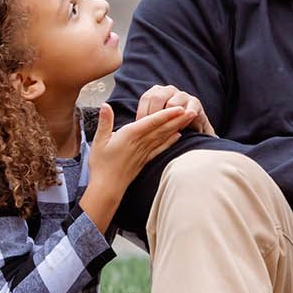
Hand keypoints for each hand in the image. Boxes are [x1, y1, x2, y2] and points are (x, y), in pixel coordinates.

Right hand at [82, 102, 191, 229]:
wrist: (106, 187)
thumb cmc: (100, 164)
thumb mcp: (99, 141)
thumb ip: (105, 122)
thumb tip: (105, 105)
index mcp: (129, 135)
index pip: (151, 122)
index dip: (166, 114)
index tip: (179, 107)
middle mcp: (140, 143)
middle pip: (162, 128)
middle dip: (178, 119)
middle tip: (193, 111)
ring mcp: (144, 152)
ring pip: (163, 137)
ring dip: (177, 127)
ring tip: (189, 119)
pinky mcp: (145, 160)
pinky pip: (160, 148)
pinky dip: (170, 142)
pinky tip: (179, 136)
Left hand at [138, 84, 214, 135]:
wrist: (191, 126)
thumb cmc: (167, 124)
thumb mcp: (153, 119)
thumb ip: (143, 118)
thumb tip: (126, 124)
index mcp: (157, 91)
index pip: (146, 98)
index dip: (142, 112)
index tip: (140, 127)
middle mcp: (169, 90)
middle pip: (158, 97)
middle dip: (154, 115)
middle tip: (152, 129)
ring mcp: (183, 95)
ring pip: (172, 104)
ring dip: (169, 119)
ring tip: (166, 131)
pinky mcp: (195, 103)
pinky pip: (187, 111)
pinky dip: (182, 121)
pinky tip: (179, 130)